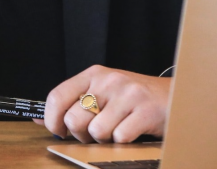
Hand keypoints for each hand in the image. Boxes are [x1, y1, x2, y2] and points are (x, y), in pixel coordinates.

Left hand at [34, 65, 170, 143]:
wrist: (179, 95)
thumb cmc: (136, 99)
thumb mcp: (103, 93)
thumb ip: (73, 103)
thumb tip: (38, 119)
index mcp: (94, 74)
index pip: (57, 95)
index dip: (52, 120)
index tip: (59, 131)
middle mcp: (109, 80)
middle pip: (74, 118)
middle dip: (81, 135)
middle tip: (95, 133)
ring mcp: (128, 94)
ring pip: (97, 131)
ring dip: (104, 140)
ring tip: (116, 131)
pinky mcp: (146, 111)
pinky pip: (120, 137)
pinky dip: (123, 142)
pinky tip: (132, 132)